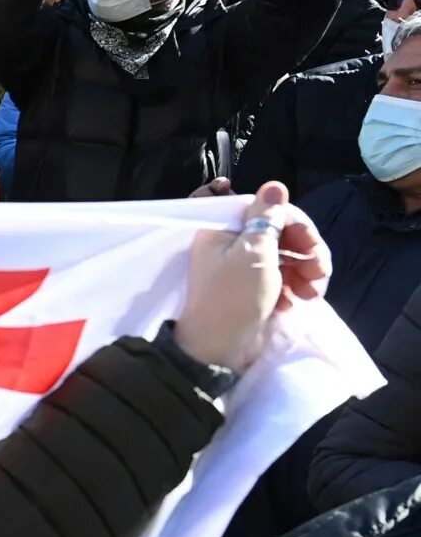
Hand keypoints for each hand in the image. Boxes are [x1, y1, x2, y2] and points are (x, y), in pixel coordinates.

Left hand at [173, 181, 330, 370]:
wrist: (217, 350)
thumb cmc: (233, 298)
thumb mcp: (253, 252)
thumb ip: (266, 218)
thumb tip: (275, 186)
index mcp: (224, 229)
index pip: (267, 209)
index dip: (292, 222)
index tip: (308, 241)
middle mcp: (232, 244)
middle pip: (281, 232)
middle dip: (306, 250)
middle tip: (320, 272)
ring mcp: (244, 268)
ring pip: (286, 256)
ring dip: (306, 271)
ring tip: (312, 292)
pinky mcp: (255, 289)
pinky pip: (283, 278)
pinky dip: (295, 287)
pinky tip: (298, 302)